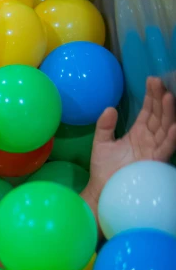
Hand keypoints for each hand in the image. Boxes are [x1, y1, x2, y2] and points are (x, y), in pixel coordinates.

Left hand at [82, 77, 175, 210]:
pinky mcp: (154, 162)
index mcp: (138, 132)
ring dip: (168, 113)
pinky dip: (171, 138)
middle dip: (160, 99)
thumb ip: (105, 126)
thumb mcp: (101, 142)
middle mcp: (149, 139)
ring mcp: (153, 150)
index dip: (151, 96)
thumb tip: (109, 108)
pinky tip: (175, 127)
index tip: (152, 80)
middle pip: (159, 115)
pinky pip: (165, 148)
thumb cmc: (104, 168)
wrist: (102, 190)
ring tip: (169, 97)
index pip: (148, 111)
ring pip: (165, 128)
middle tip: (160, 82)